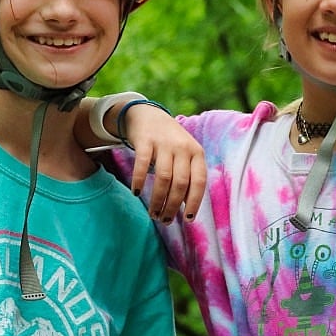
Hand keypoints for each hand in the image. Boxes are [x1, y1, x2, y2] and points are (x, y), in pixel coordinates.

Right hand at [122, 104, 205, 223]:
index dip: (194, 202)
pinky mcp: (145, 140)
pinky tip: (136, 193)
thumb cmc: (170, 144)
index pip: (199, 182)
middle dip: (172, 206)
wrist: (149, 115)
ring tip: (153, 213)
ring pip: (163, 178)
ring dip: (157, 200)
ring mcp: (164, 143)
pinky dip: (139, 180)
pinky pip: (142, 164)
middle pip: (180, 183)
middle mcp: (183, 147)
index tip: (188, 220)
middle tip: (164, 220)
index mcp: (197, 153)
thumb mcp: (185, 156)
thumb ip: (188, 177)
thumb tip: (187, 208)